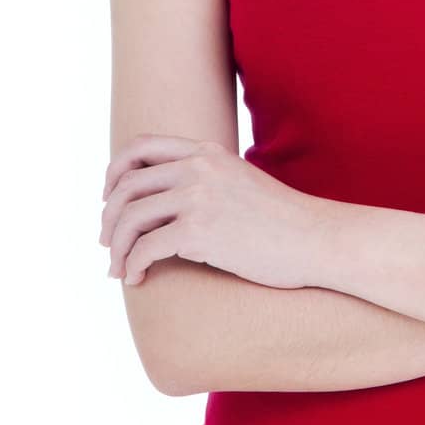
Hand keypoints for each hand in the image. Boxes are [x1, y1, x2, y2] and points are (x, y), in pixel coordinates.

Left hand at [98, 135, 334, 287]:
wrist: (316, 239)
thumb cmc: (283, 221)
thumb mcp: (241, 182)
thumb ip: (209, 179)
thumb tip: (173, 201)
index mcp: (207, 152)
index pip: (142, 146)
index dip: (116, 171)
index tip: (110, 198)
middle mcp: (198, 167)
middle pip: (128, 184)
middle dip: (109, 217)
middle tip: (108, 243)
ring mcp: (198, 197)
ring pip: (130, 218)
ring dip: (117, 247)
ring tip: (118, 269)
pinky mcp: (199, 232)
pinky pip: (146, 247)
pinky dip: (133, 265)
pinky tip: (137, 279)